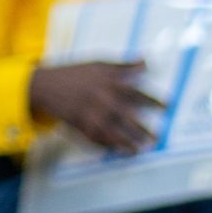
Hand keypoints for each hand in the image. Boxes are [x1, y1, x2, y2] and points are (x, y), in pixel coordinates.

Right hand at [31, 60, 161, 154]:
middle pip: (130, 118)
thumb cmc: (73, 73)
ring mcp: (92, 115)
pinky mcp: (82, 127)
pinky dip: (111, 147)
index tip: (167, 107)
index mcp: (109, 83)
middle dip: (145, 130)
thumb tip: (147, 62)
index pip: (138, 94)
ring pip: (117, 134)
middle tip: (156, 137)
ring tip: (142, 148)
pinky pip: (100, 140)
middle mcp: (103, 100)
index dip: (155, 101)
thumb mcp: (98, 63)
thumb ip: (123, 65)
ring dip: (131, 143)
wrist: (43, 85)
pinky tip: (121, 151)